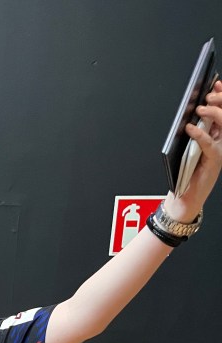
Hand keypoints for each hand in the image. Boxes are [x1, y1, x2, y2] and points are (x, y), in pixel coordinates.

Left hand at [165, 79, 221, 220]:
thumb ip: (195, 130)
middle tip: (209, 95)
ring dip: (213, 113)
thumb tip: (191, 112)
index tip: (216, 83)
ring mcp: (220, 150)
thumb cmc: (186, 172)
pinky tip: (190, 128)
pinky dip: (199, 134)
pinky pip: (208, 144)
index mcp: (217, 134)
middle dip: (220, 101)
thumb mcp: (190, 146)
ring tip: (201, 107)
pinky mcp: (214, 161)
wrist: (185, 197)